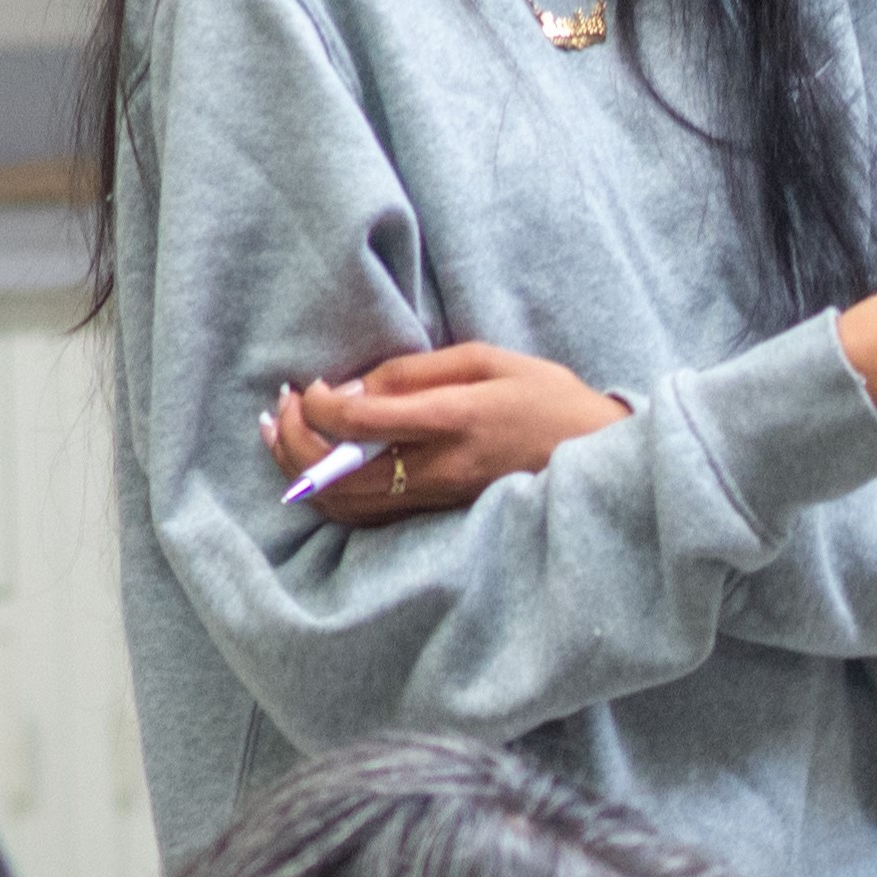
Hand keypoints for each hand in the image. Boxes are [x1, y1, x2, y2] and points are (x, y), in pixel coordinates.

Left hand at [264, 343, 633, 522]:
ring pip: (345, 504)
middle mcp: (439, 469)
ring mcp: (436, 499)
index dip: (319, 405)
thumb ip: (414, 372)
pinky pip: (366, 516)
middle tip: (281, 409)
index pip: (362, 423)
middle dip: (295, 442)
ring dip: (300, 472)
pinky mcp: (435, 514)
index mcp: (454, 420)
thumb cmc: (545, 397)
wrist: (595, 456)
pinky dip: (328, 495)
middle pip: (339, 475)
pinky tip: (314, 468)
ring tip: (281, 436)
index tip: (309, 386)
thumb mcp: (488, 359)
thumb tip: (350, 388)